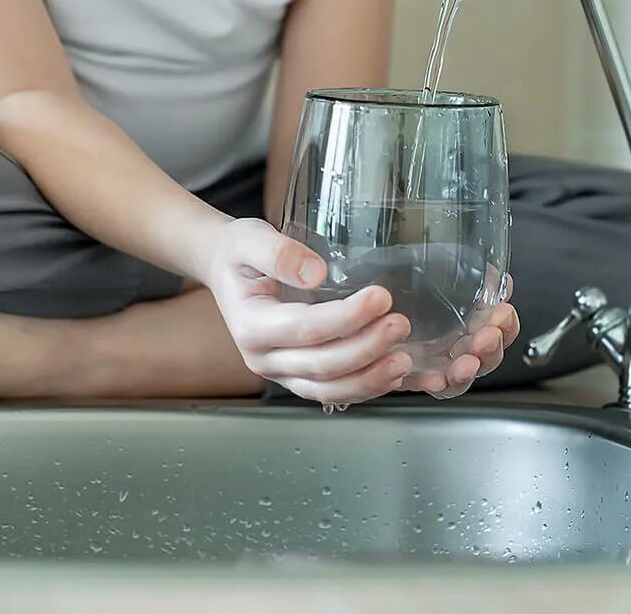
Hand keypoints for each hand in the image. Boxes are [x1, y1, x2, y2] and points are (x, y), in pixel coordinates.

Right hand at [202, 218, 412, 404]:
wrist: (226, 270)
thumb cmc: (238, 254)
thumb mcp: (249, 240)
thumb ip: (279, 254)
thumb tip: (316, 273)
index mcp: (250, 326)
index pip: (305, 329)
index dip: (346, 318)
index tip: (380, 298)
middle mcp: (264, 358)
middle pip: (321, 366)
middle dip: (366, 349)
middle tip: (400, 324)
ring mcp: (282, 372)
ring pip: (330, 390)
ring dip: (371, 379)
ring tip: (405, 361)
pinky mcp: (300, 376)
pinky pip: (336, 391)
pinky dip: (370, 387)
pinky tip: (399, 378)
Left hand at [397, 274, 519, 398]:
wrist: (366, 315)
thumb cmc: (402, 293)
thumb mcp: (432, 277)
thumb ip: (471, 281)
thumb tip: (495, 273)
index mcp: (471, 321)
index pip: (500, 327)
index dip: (507, 323)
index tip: (503, 312)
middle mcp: (459, 345)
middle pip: (488, 354)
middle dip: (492, 346)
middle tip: (487, 336)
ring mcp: (441, 364)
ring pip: (465, 374)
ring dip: (469, 369)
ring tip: (466, 364)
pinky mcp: (418, 377)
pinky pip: (432, 386)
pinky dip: (438, 384)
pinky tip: (437, 379)